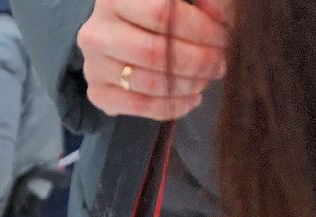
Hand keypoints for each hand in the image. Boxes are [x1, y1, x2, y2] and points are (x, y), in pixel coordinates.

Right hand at [77, 0, 232, 119]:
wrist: (117, 35)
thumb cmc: (151, 13)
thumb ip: (197, 3)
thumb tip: (218, 20)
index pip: (161, 14)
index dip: (198, 28)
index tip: (223, 38)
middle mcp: (96, 33)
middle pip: (153, 52)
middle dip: (196, 62)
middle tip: (219, 65)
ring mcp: (92, 66)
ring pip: (148, 83)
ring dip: (186, 85)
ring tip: (206, 80)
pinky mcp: (96, 93)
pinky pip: (138, 106)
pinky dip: (171, 107)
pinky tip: (191, 100)